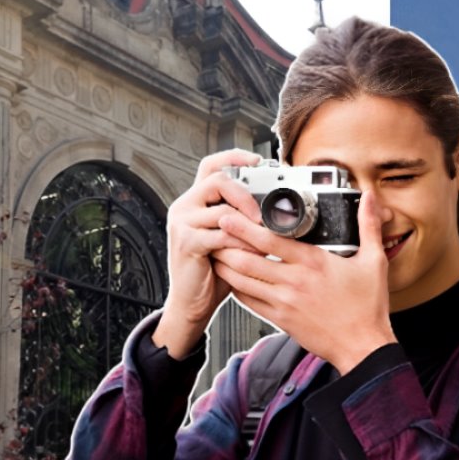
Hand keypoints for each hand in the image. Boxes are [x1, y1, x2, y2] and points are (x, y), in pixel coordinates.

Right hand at [151, 149, 263, 357]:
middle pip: (218, 180)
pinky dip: (241, 244)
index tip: (258, 160)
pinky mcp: (186, 242)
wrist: (192, 302)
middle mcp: (184, 206)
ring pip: (222, 209)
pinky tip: (252, 254)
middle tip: (264, 214)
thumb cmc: (214, 271)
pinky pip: (221, 235)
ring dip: (248, 225)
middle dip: (247, 194)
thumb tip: (276, 209)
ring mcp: (182, 223)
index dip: (234, 157)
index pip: (211, 165)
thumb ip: (243, 219)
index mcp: (195, 201)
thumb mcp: (231, 238)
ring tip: (262, 239)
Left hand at [212, 190, 396, 373]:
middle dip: (226, 244)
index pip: (270, 240)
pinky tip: (232, 280)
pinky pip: (249, 302)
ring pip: (243, 281)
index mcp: (313, 263)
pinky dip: (237, 289)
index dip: (244, 227)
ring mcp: (284, 303)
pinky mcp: (280, 319)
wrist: (362, 347)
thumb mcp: (374, 262)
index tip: (229, 216)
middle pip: (247, 260)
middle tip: (213, 231)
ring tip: (216, 252)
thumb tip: (370, 199)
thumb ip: (369, 226)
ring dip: (226, 266)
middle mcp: (294, 282)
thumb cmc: (367, 308)